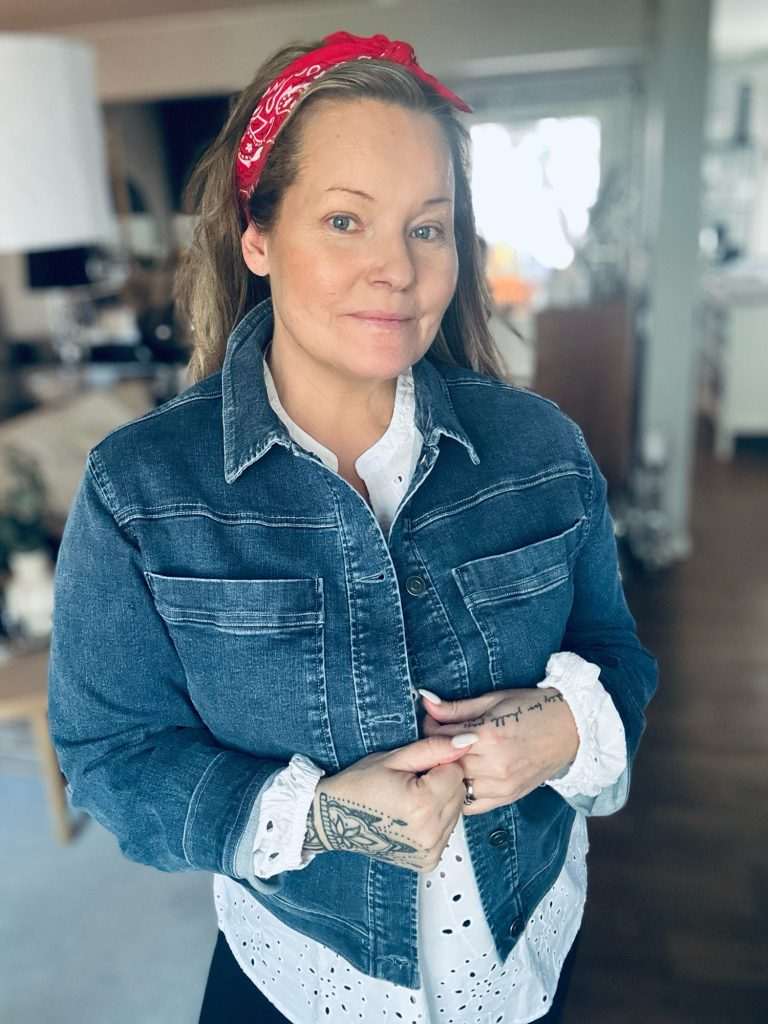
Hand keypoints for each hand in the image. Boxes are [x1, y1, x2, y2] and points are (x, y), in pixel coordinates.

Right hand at [303, 733, 476, 871]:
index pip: (456, 772)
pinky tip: (411, 818)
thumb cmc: (359, 786)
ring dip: (439, 802)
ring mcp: (429, 850)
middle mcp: (430, 832)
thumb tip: (466, 742)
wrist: (335, 819)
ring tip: (409, 801)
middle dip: (441, 783)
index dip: (437, 765)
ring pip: (455, 812)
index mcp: (422, 804)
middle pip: (459, 792)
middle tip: (411, 784)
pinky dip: (434, 822)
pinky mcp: (428, 861)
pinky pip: (447, 831)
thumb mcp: (394, 758)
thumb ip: (434, 749)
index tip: (415, 770)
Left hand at [419, 687, 578, 814]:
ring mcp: (502, 785)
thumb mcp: (492, 701)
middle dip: (437, 750)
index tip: (433, 721)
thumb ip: (456, 708)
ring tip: (451, 758)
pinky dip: (461, 793)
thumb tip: (426, 702)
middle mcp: (494, 764)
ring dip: (448, 773)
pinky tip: (462, 778)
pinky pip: (471, 805)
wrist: (569, 728)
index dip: (431, 727)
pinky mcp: (507, 797)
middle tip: (439, 739)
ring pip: (455, 785)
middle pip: (446, 762)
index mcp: (489, 735)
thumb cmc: (531, 709)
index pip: (441, 737)